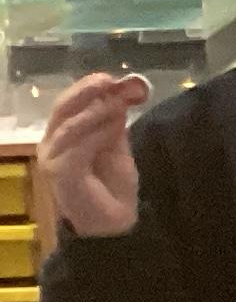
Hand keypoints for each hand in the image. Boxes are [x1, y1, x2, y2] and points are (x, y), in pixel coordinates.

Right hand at [39, 73, 148, 239]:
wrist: (114, 223)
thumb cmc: (112, 186)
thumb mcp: (115, 147)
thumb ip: (113, 124)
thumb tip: (118, 95)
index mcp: (61, 136)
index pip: (67, 104)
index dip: (86, 88)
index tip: (111, 77)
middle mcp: (50, 145)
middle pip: (62, 109)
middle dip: (87, 92)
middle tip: (110, 82)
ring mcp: (52, 159)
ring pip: (69, 126)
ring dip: (96, 111)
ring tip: (118, 104)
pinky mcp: (60, 174)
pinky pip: (78, 147)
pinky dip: (97, 133)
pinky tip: (116, 126)